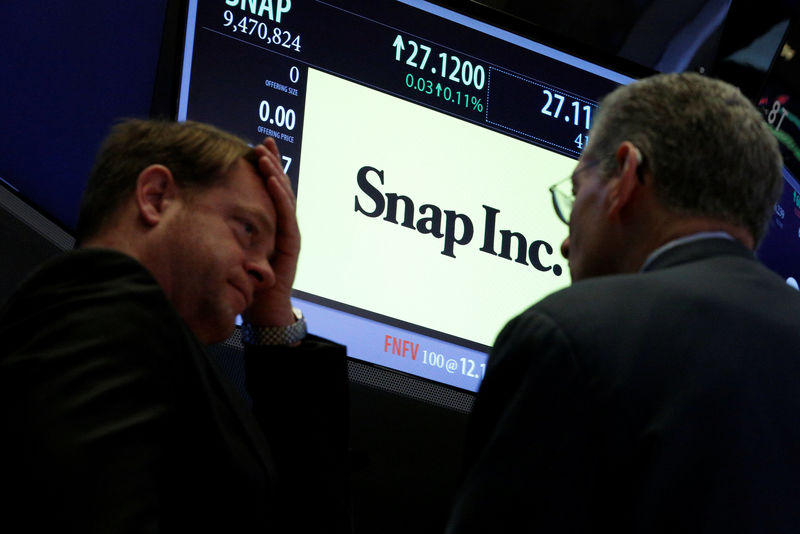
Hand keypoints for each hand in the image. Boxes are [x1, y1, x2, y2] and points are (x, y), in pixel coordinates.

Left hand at [242, 137, 299, 326]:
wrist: (264, 308)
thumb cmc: (246, 279)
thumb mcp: (232, 247)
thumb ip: (226, 229)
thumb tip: (198, 209)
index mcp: (269, 222)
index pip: (268, 189)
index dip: (264, 167)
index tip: (256, 146)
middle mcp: (281, 223)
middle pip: (279, 187)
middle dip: (272, 163)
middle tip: (263, 143)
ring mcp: (288, 232)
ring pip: (284, 196)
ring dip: (275, 174)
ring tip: (266, 156)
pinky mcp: (291, 243)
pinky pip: (286, 215)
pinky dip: (280, 196)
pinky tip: (272, 181)